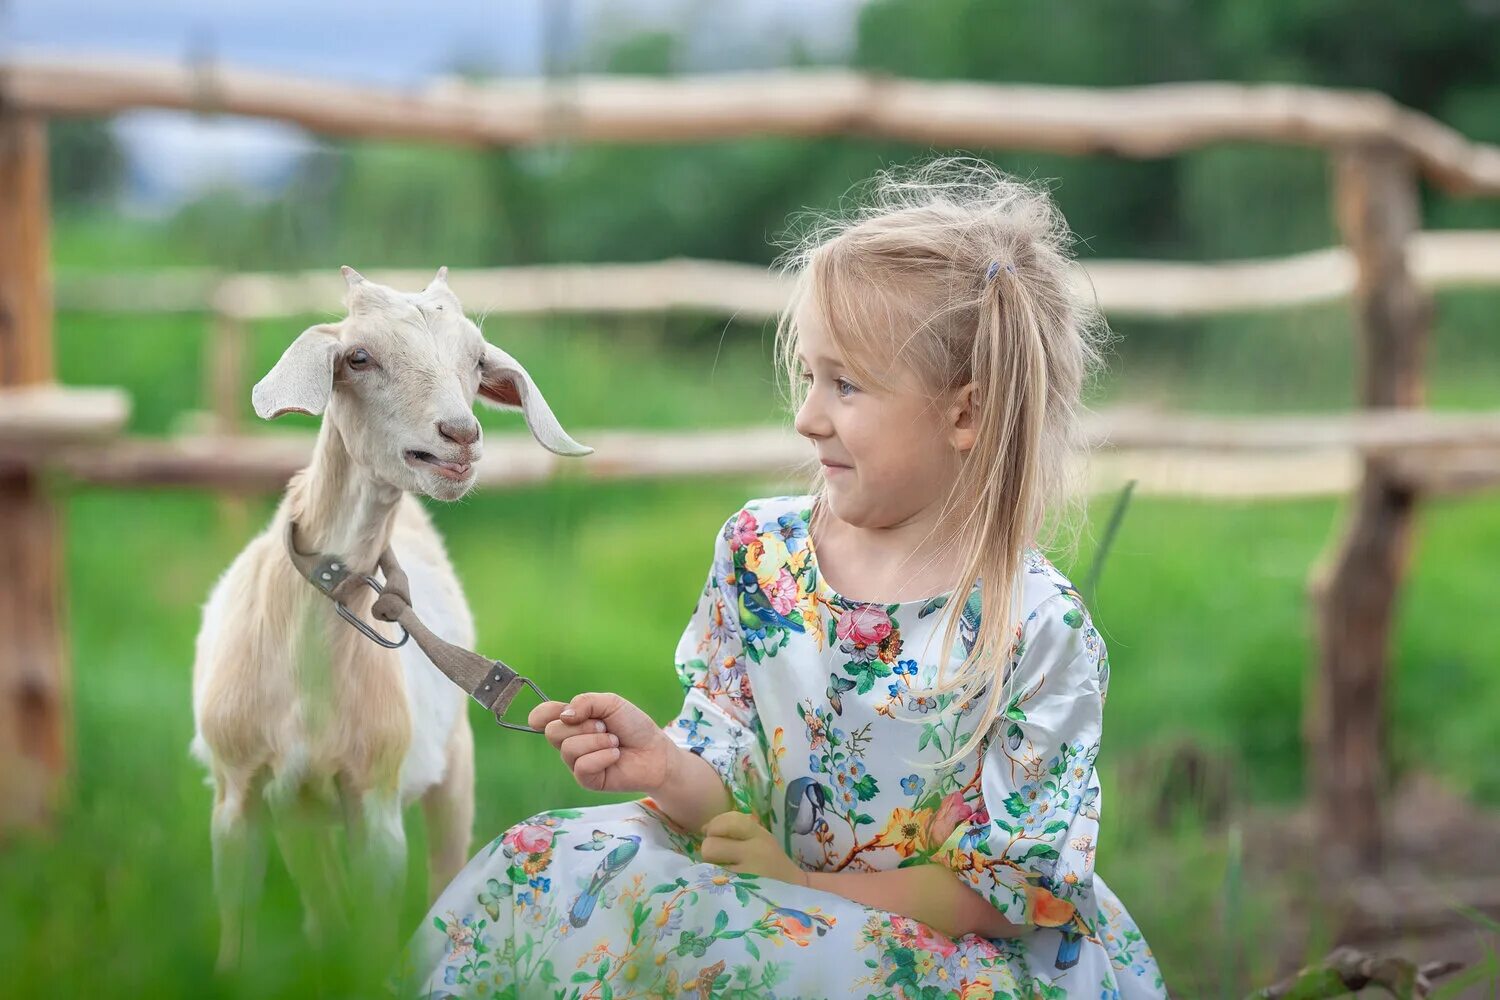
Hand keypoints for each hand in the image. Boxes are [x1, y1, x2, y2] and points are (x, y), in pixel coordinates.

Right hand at [527, 691, 675, 794]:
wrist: (653, 750)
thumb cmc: (633, 725)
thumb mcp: (611, 703)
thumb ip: (585, 702)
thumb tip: (564, 716)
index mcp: (572, 720)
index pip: (543, 716)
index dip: (542, 715)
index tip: (561, 714)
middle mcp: (570, 741)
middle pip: (552, 732)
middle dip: (583, 726)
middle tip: (604, 727)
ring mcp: (576, 762)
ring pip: (568, 749)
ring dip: (597, 741)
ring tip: (614, 742)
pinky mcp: (586, 780)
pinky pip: (581, 767)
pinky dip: (602, 757)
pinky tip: (615, 756)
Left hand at [699, 810, 806, 886]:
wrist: (794, 898)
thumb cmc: (771, 867)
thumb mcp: (761, 840)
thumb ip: (735, 830)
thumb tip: (703, 829)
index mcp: (760, 835)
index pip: (729, 821)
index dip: (714, 826)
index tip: (714, 835)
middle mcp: (754, 852)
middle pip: (711, 844)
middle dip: (710, 851)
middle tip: (720, 859)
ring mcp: (747, 876)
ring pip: (709, 866)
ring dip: (710, 869)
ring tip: (724, 874)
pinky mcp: (741, 895)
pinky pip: (714, 885)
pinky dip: (714, 884)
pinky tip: (725, 886)